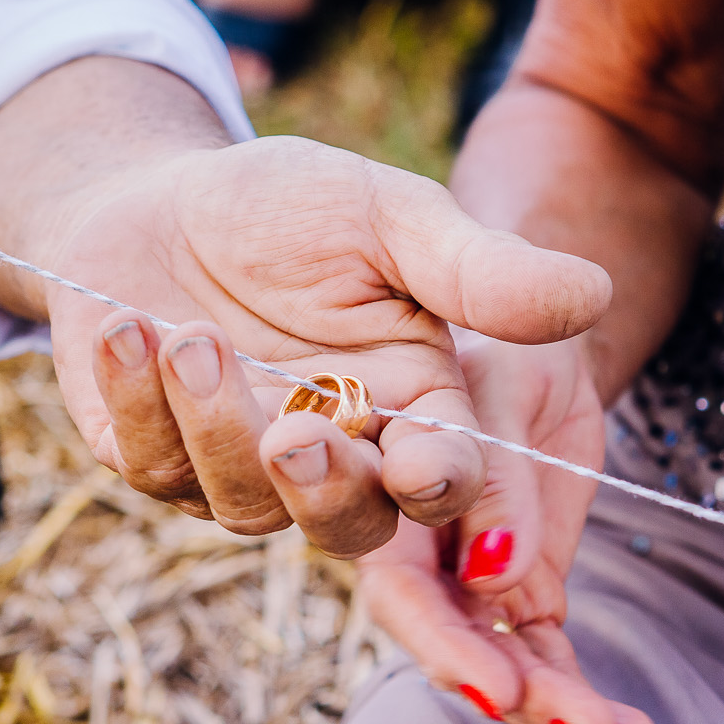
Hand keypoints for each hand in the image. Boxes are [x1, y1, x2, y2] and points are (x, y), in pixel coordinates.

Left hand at [0, 60, 610, 558]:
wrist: (157, 197)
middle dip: (326, 490)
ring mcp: (239, 470)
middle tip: (296, 436)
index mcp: (411, 407)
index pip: (444, 478)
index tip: (425, 467)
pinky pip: (151, 463)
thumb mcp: (389, 218)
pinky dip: (137, 396)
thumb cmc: (288, 208)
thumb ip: (479, 269)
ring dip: (214, 425)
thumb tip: (593, 292)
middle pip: (350, 526)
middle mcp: (335, 456)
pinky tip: (129, 326)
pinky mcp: (155, 459)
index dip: (444, 491)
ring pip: (243, 504)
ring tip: (188, 337)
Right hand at [356, 336, 656, 723]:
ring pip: (508, 664)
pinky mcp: (525, 593)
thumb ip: (495, 478)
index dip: (445, 647)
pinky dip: (588, 700)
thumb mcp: (504, 389)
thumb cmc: (506, 343)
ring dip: (562, 711)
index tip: (498, 689)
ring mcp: (473, 585)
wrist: (545, 344)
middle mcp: (422, 558)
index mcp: (389, 500)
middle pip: (458, 647)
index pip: (403, 592)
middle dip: (519, 696)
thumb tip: (497, 579)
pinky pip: (550, 658)